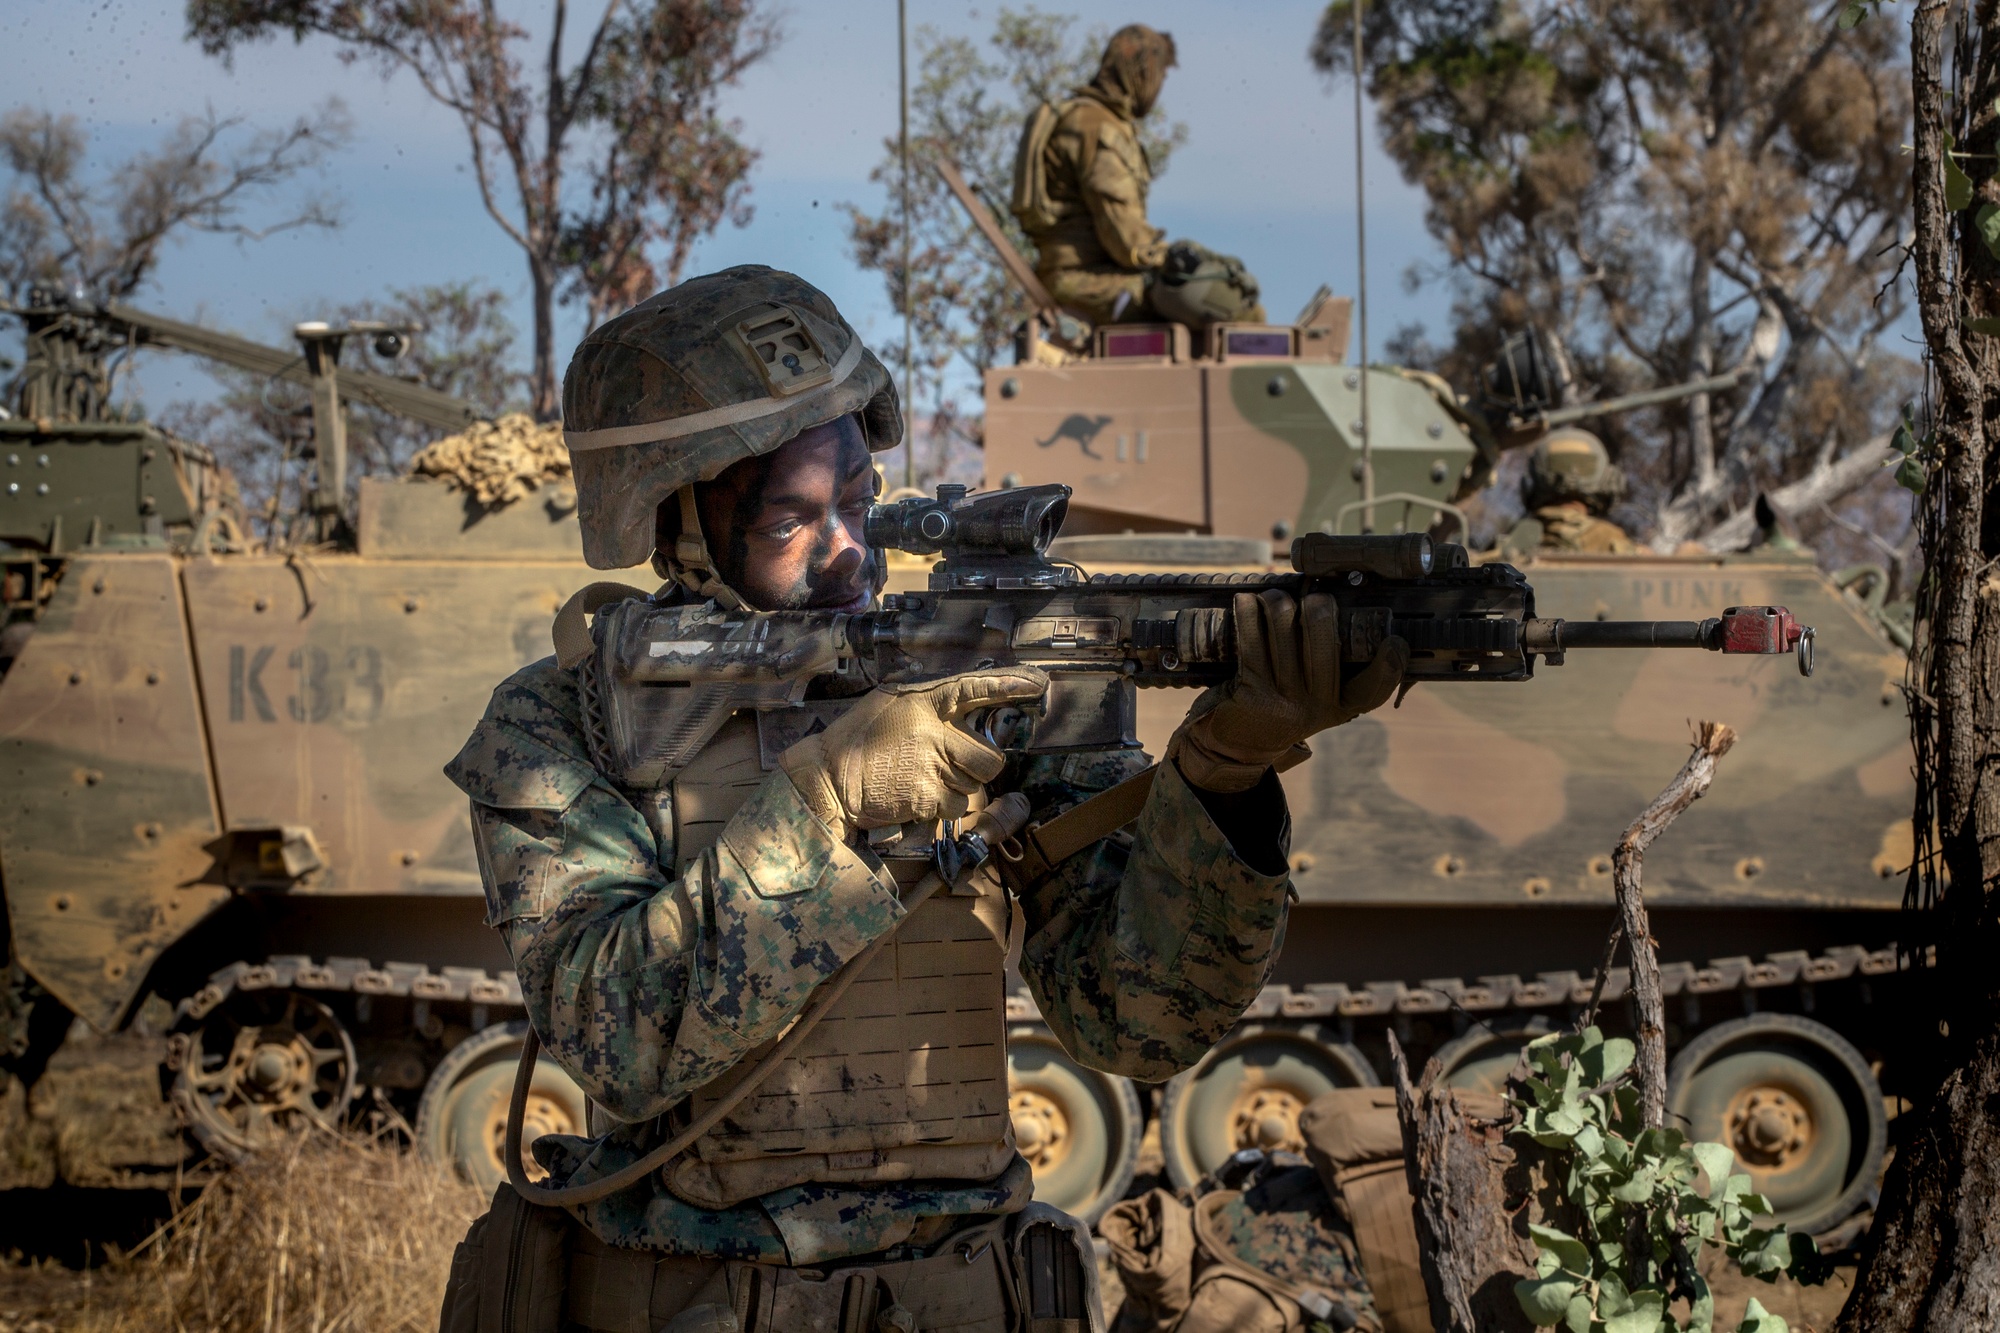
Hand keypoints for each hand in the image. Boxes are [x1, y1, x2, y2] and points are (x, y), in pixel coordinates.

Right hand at [779, 667, 1050, 839]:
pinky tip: (919, 795)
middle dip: (980, 766)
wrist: (829, 779)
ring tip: (927, 778)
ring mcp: (933, 765)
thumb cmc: (857, 740)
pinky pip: (958, 805)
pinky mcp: (928, 797)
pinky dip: (944, 806)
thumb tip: (965, 701)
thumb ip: (927, 703)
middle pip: (990, 756)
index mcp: (924, 701)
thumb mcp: (889, 703)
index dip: (1007, 686)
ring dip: (961, 785)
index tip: (1036, 684)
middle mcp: (934, 731)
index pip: (974, 688)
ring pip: (977, 783)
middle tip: (954, 764)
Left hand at [1170, 590, 1406, 792]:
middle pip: (1324, 636)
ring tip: (1273, 597)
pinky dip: (1248, 610)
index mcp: (1339, 708)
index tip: (1394, 641)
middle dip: (1318, 604)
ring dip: (1276, 600)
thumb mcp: (1314, 701)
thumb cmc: (1280, 708)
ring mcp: (1282, 698)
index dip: (1390, 664)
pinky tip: (1247, 601)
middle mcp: (1315, 706)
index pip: (1374, 689)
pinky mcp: (1251, 689)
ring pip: (1284, 625)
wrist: (1236, 745)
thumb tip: (1339, 612)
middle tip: (1312, 598)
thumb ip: (1332, 671)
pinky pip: (1250, 636)